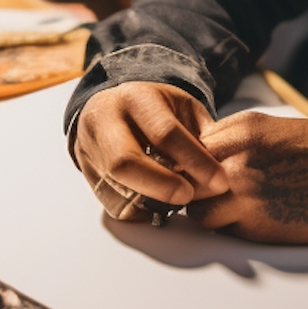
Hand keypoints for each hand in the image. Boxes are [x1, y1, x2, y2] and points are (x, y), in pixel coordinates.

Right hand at [74, 83, 230, 220]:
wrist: (109, 105)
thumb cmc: (154, 108)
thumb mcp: (180, 106)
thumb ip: (200, 132)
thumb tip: (220, 167)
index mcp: (136, 98)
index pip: (165, 133)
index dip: (194, 160)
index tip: (218, 181)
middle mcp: (106, 122)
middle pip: (126, 162)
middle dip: (163, 186)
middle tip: (190, 197)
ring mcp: (91, 149)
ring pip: (117, 187)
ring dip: (151, 201)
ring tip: (178, 203)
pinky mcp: (87, 174)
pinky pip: (111, 202)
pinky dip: (138, 210)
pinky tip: (158, 206)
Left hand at [188, 114, 307, 243]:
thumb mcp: (282, 127)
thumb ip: (243, 135)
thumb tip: (214, 149)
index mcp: (247, 129)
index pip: (196, 144)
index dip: (197, 158)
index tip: (203, 167)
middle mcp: (240, 159)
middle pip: (191, 176)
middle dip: (197, 185)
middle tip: (210, 191)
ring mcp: (245, 194)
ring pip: (199, 209)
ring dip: (208, 210)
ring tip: (228, 208)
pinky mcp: (254, 226)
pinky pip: (223, 229)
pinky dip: (229, 227)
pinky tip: (249, 219)